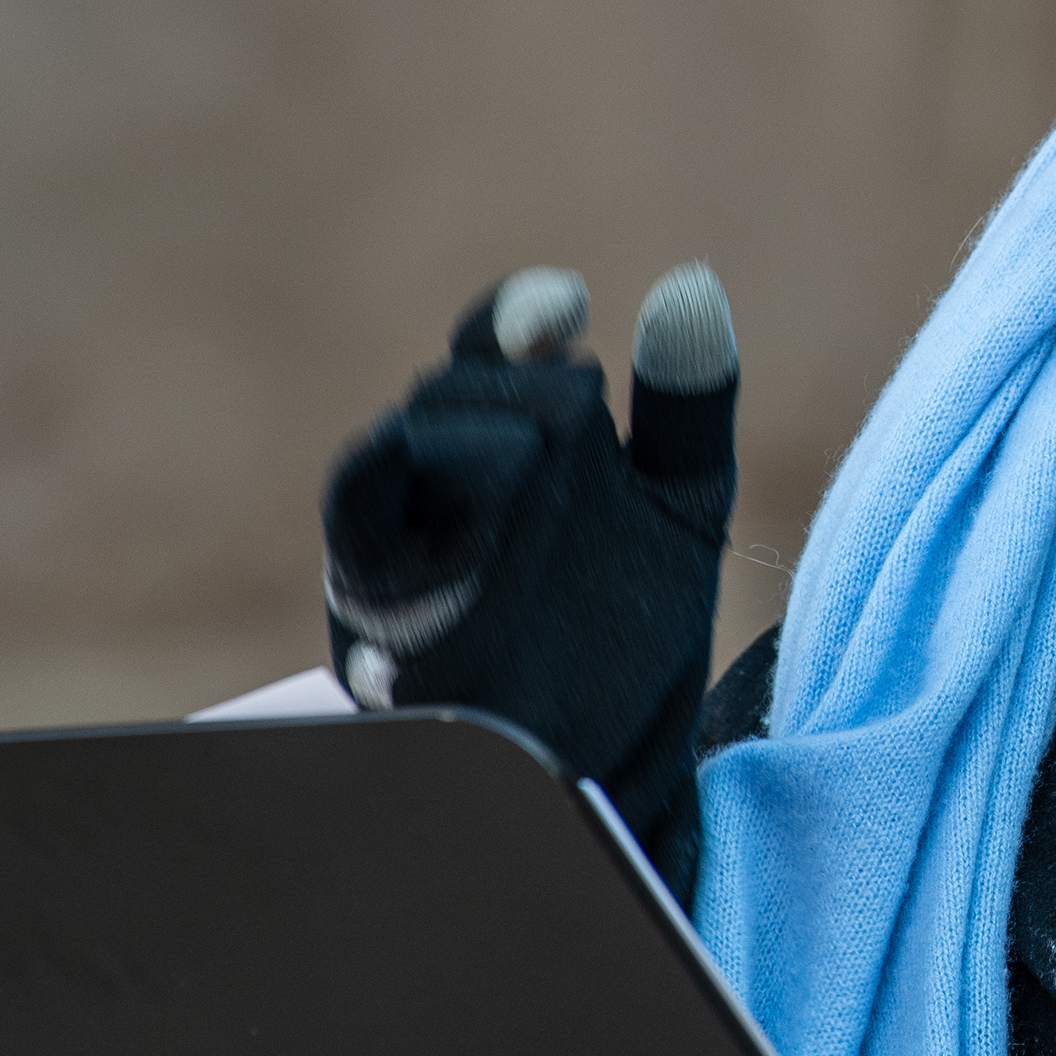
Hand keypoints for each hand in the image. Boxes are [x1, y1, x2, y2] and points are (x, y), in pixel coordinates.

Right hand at [320, 263, 738, 895]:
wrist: (608, 774)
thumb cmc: (628, 636)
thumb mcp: (678, 508)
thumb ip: (686, 401)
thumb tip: (692, 281)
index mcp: (500, 446)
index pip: (491, 345)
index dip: (522, 311)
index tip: (572, 304)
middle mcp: (430, 486)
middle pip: (459, 383)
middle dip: (526, 389)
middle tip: (575, 429)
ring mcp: (391, 541)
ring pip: (412, 428)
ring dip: (489, 425)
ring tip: (550, 464)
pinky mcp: (371, 597)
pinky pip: (363, 500)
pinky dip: (410, 467)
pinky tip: (508, 462)